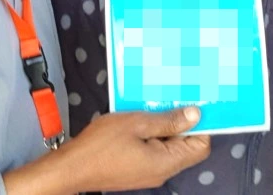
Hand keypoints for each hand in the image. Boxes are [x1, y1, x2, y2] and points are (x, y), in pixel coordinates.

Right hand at [3, 107, 209, 194]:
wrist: (71, 168)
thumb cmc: (101, 145)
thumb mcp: (137, 124)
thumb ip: (168, 121)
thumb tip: (196, 115)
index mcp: (167, 162)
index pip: (201, 146)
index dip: (202, 125)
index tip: (195, 103)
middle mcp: (163, 171)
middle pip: (186, 146)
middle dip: (182, 123)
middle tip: (171, 99)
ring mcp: (150, 172)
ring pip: (169, 147)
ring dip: (164, 127)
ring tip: (152, 107)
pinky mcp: (137, 169)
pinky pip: (154, 150)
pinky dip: (152, 134)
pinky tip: (141, 119)